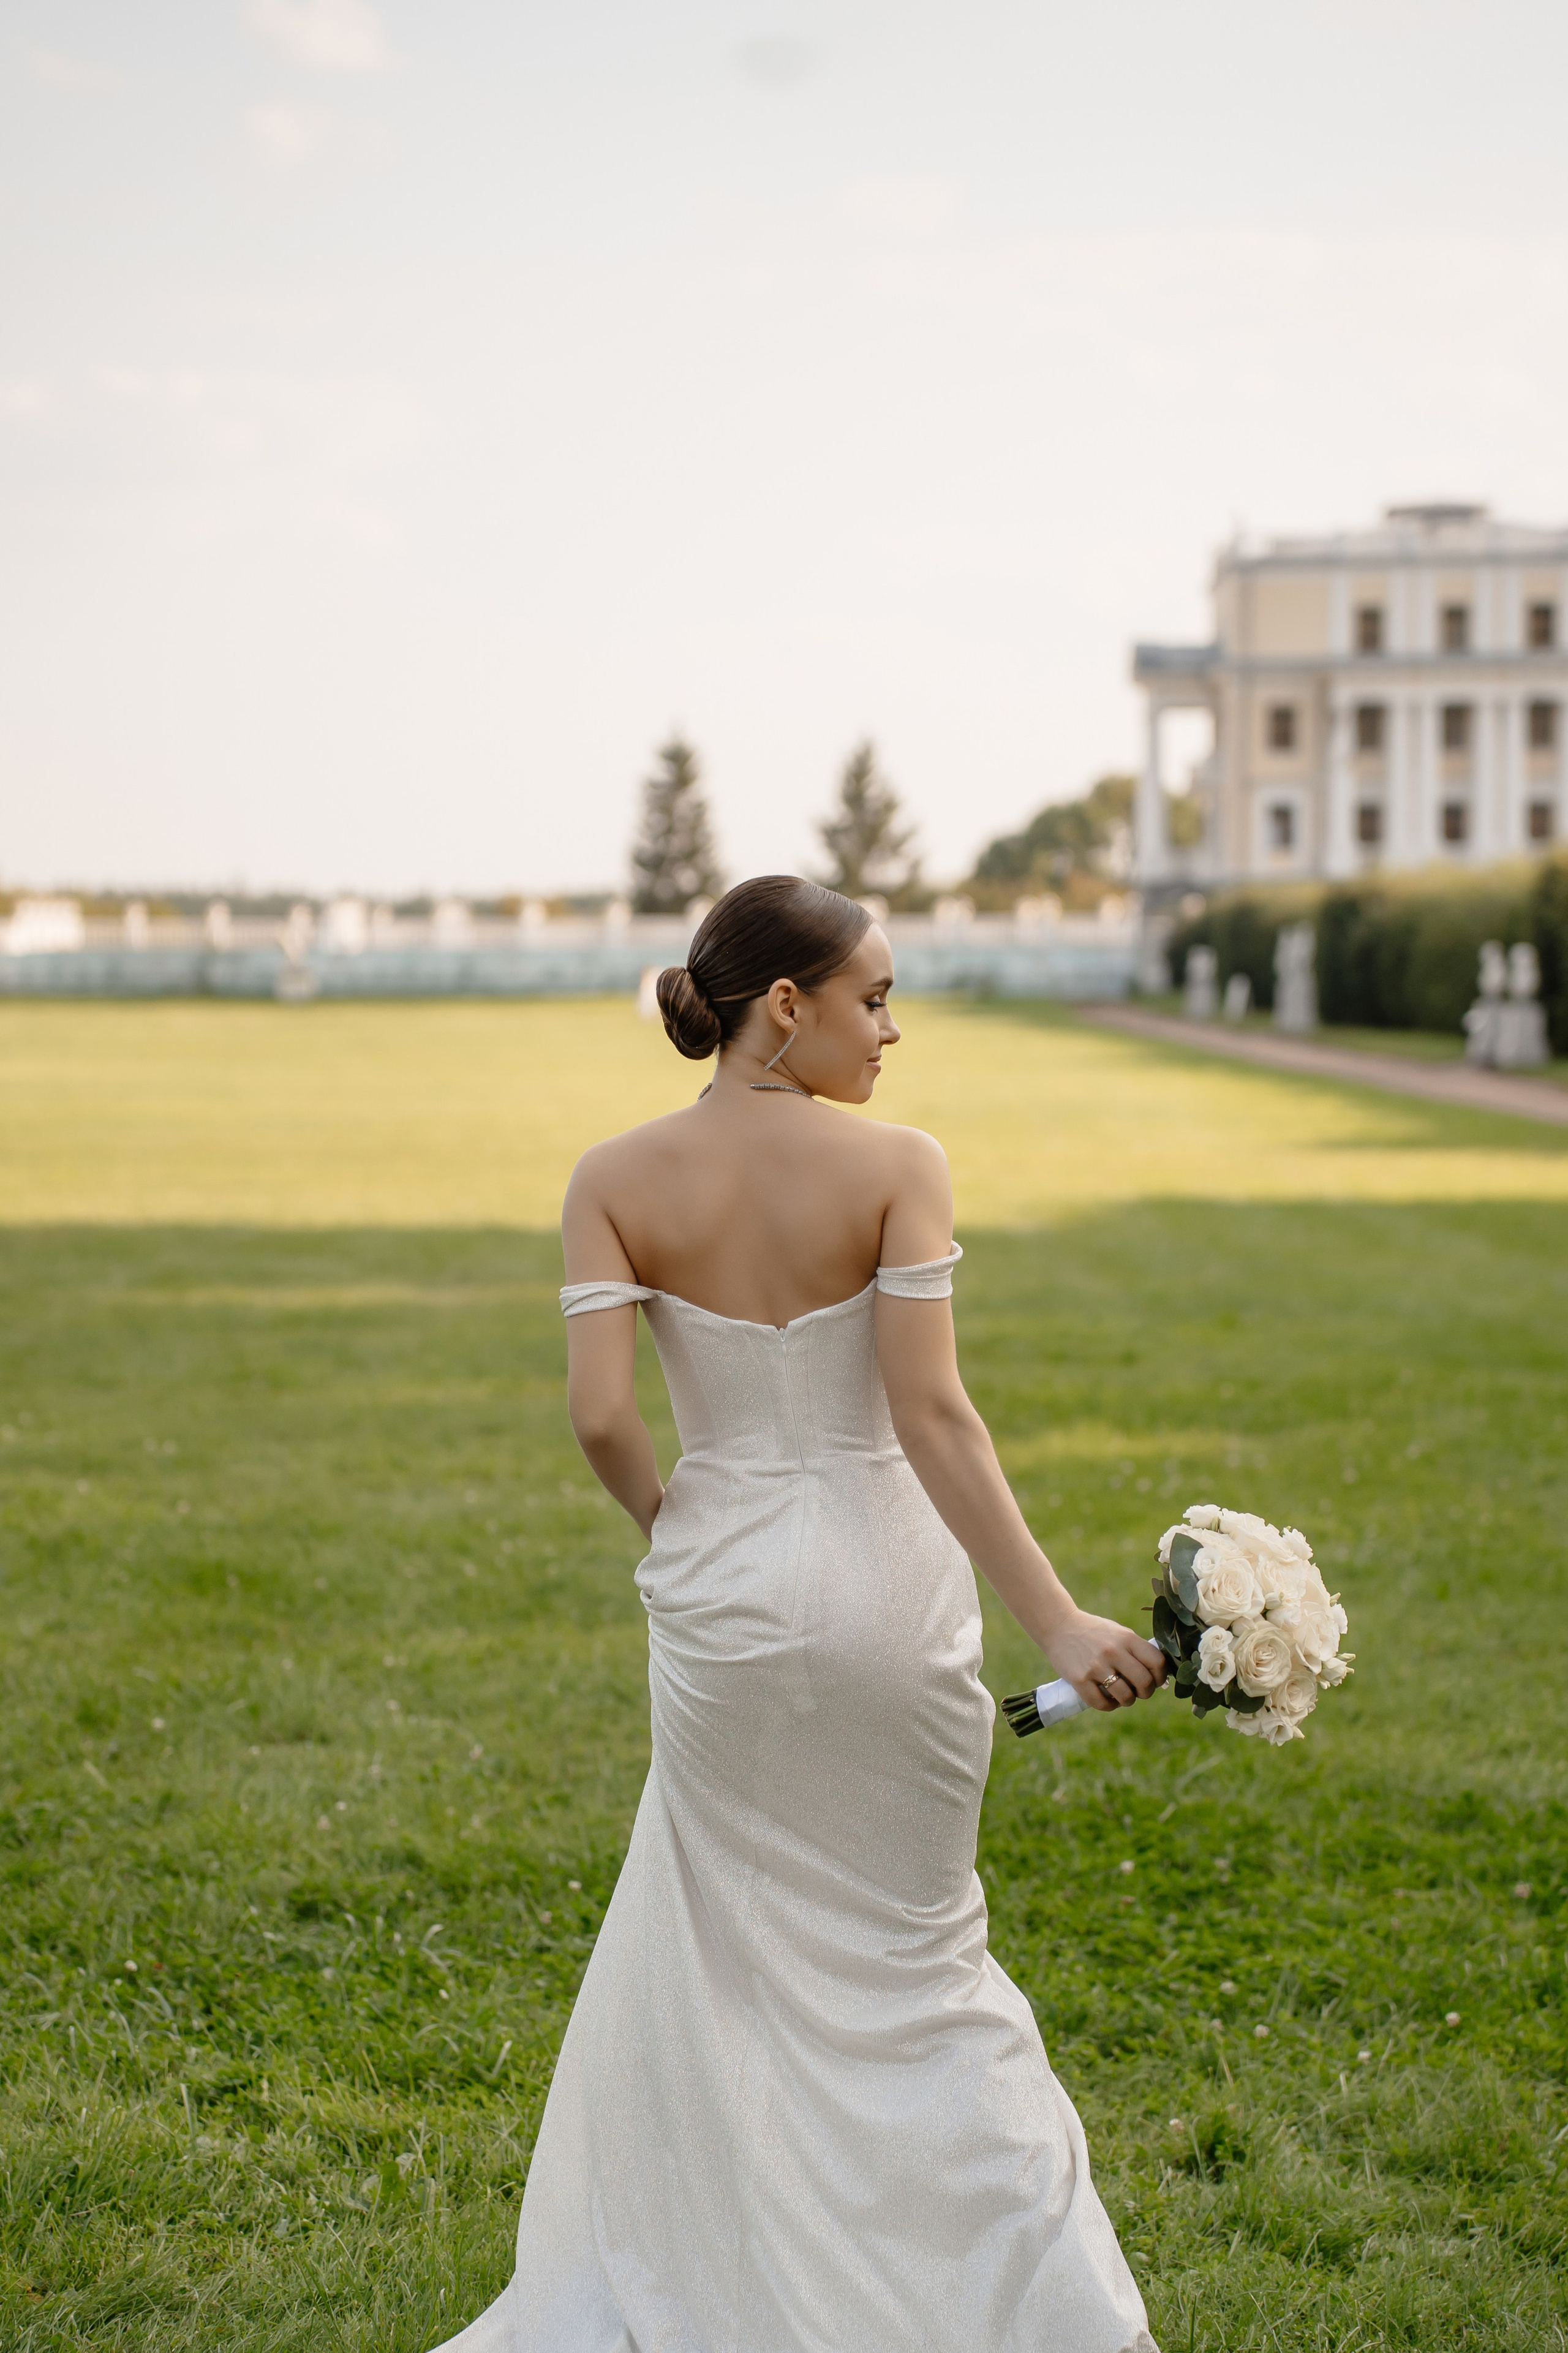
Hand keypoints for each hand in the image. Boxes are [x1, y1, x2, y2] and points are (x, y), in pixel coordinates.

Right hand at [1046, 1608, 1166, 1711]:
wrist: (1059, 1626)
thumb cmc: (1094, 1633)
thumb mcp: (1119, 1633)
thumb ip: (1136, 1650)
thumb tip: (1158, 1675)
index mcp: (1127, 1638)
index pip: (1157, 1662)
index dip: (1161, 1676)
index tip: (1154, 1680)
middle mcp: (1113, 1651)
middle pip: (1144, 1682)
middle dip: (1146, 1692)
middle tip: (1139, 1691)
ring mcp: (1096, 1666)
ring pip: (1126, 1696)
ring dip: (1127, 1701)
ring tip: (1122, 1696)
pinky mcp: (1080, 1679)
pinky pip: (1102, 1704)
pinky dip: (1109, 1706)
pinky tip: (1107, 1699)